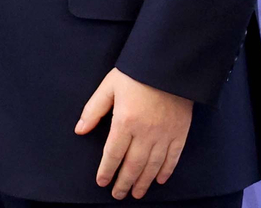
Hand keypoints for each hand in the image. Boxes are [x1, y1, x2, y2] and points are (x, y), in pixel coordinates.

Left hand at [76, 68, 192, 198]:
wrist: (168, 64)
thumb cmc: (135, 73)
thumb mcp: (108, 86)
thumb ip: (94, 110)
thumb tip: (80, 129)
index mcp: (125, 121)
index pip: (113, 153)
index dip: (107, 170)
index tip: (102, 182)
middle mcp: (145, 132)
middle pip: (133, 165)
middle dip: (124, 182)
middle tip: (118, 195)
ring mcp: (164, 134)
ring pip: (153, 166)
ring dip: (143, 182)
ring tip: (136, 193)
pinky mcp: (180, 133)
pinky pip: (173, 158)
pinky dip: (166, 171)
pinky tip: (159, 180)